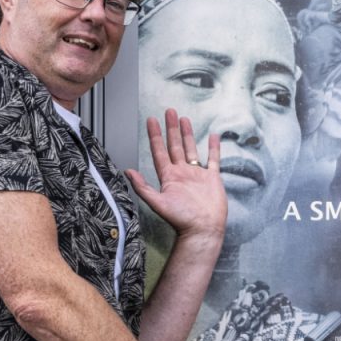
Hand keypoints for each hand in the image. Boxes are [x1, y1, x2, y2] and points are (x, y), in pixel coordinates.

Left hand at [126, 110, 226, 241]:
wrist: (203, 229)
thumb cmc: (181, 219)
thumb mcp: (158, 203)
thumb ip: (143, 187)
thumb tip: (127, 171)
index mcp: (169, 176)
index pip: (160, 151)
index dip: (155, 136)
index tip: (152, 120)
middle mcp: (182, 173)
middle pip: (175, 146)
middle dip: (171, 129)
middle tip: (169, 111)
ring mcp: (197, 175)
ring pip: (191, 149)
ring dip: (187, 134)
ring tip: (184, 119)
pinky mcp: (212, 178)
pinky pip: (213, 160)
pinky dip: (213, 148)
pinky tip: (213, 137)